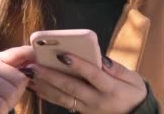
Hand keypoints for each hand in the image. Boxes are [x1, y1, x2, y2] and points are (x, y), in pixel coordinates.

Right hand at [0, 46, 34, 113]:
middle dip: (17, 92)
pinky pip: (1, 104)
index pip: (19, 52)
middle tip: (7, 96)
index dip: (31, 54)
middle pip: (19, 78)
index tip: (41, 58)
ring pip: (10, 92)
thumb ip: (22, 70)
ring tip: (0, 103)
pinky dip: (2, 111)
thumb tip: (37, 61)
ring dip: (8, 103)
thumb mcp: (11, 81)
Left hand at [26, 54, 146, 112]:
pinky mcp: (82, 112)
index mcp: (111, 89)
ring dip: (44, 86)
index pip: (93, 75)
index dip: (78, 64)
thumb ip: (115, 68)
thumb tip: (99, 58)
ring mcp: (88, 109)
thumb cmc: (134, 92)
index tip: (62, 54)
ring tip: (29, 75)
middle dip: (51, 76)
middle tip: (34, 66)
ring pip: (62, 97)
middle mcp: (97, 101)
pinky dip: (48, 95)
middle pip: (71, 87)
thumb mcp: (133, 78)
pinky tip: (36, 87)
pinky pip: (62, 103)